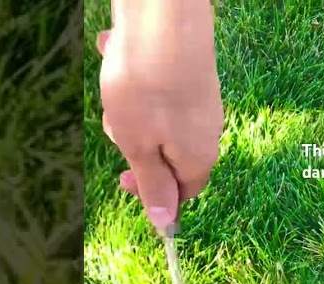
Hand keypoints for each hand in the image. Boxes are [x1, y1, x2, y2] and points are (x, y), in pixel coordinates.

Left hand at [96, 0, 222, 232]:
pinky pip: (157, 90)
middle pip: (165, 154)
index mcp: (197, 158)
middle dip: (134, 143)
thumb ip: (152, 184)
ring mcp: (200, 100)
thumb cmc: (147, 88)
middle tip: (117, 122)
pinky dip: (136, 81)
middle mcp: (206, 131)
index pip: (181, 192)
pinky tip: (120, 55)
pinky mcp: (190, 73)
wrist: (164, 18)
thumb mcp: (138, 147)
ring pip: (157, 121)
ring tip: (117, 85)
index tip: (122, 179)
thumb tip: (164, 222)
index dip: (151, 192)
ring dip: (130, 110)